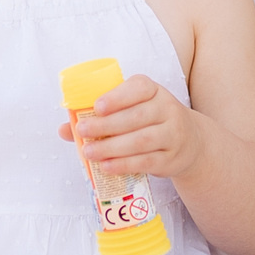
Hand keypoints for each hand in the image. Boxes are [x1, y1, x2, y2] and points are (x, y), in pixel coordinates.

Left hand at [58, 75, 204, 178]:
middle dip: (106, 125)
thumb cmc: (151, 121)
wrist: (190, 141)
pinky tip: (106, 166)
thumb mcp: (133, 109)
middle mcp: (167, 109)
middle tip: (82, 131)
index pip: (139, 88)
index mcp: (154, 91)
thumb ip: (101, 116)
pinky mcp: (171, 158)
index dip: (118, 97)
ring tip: (89, 152)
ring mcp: (172, 134)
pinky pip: (146, 161)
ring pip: (141, 141)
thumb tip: (64, 129)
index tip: (97, 106)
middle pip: (136, 117)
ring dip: (112, 147)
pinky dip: (124, 164)